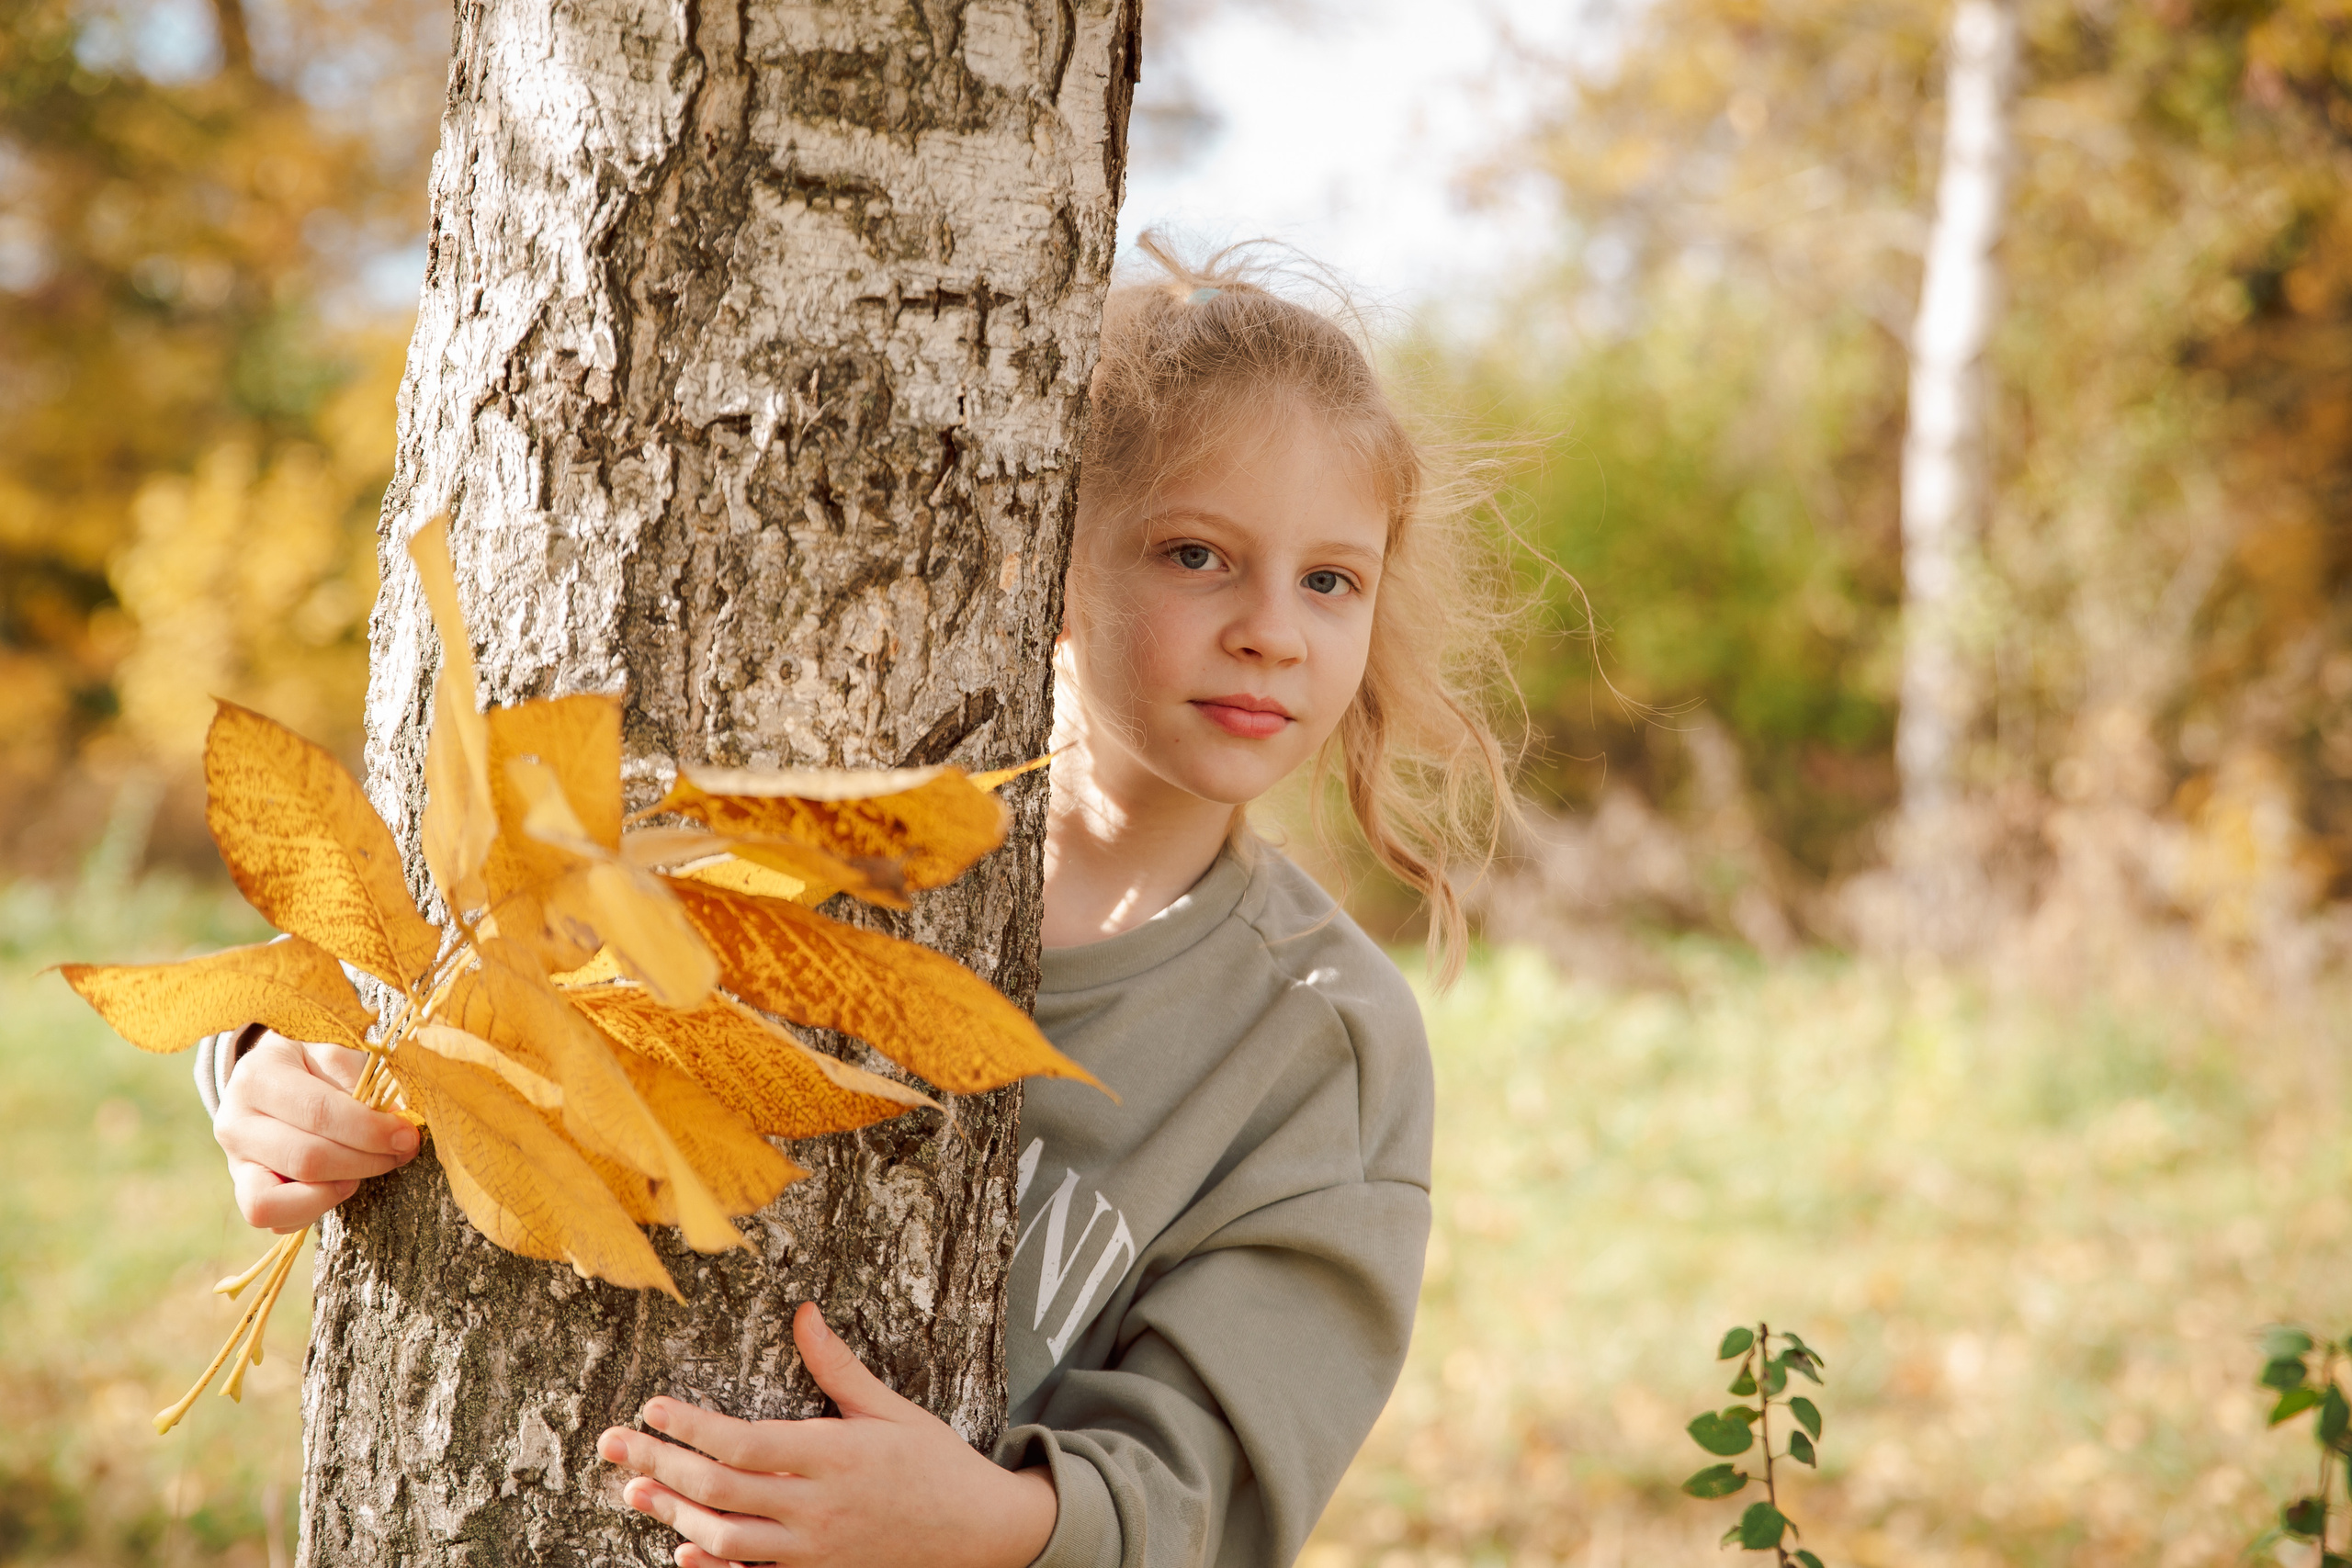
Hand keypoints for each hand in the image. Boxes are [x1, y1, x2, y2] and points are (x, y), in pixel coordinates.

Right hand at [214, 1031, 419, 1231]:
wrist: (274, 1081)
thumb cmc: (313, 1067)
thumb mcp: (336, 1056)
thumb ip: (364, 1085)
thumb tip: (398, 1125)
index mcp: (259, 1076)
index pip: (318, 1112)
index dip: (368, 1130)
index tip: (406, 1136)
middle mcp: (234, 1121)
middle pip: (305, 1159)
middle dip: (365, 1162)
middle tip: (400, 1153)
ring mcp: (234, 1161)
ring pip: (276, 1200)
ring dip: (333, 1192)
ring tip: (360, 1172)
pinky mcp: (243, 1191)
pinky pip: (273, 1219)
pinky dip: (312, 1210)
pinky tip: (339, 1184)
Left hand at [598, 1303, 1057, 1567]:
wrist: (979, 1534)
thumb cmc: (935, 1464)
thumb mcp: (890, 1409)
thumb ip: (837, 1367)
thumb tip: (804, 1314)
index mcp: (833, 1456)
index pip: (743, 1442)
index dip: (690, 1427)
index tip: (652, 1408)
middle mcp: (817, 1507)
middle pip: (719, 1488)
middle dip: (658, 1465)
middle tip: (613, 1445)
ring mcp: (814, 1551)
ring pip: (725, 1537)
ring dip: (673, 1512)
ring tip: (634, 1491)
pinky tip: (682, 1550)